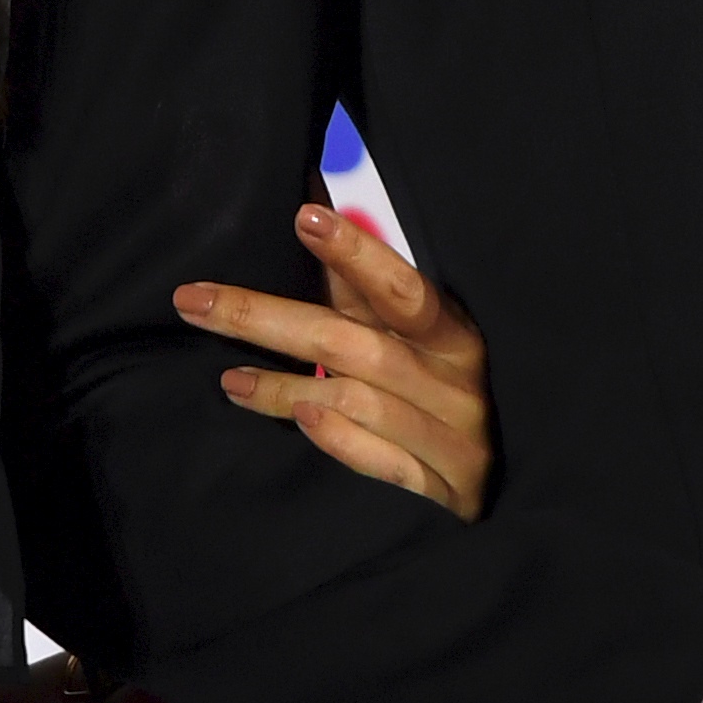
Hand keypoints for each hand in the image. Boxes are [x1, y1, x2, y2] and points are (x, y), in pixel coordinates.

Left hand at [177, 203, 495, 516]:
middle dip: (268, 319)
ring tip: (229, 378)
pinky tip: (298, 419)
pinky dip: (340, 441)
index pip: (402, 288)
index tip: (302, 216)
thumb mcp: (416, 340)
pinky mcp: (441, 491)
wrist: (507, 490)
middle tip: (195, 300)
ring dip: (286, 387)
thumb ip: (365, 292)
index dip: (356, 253)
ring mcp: (452, 439)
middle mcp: (455, 383)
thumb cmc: (444, 394)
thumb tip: (310, 212)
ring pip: (359, 402)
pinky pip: (382, 464)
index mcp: (454, 334)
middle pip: (355, 344)